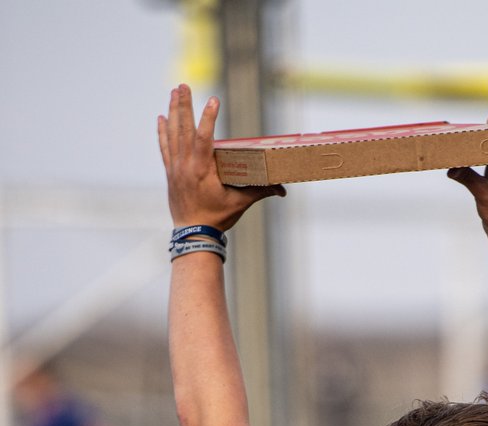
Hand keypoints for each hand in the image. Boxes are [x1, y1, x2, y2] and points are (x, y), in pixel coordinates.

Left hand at [157, 84, 284, 231]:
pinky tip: (161, 117)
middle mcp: (185, 165)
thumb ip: (260, 192)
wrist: (193, 235)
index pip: (203, 138)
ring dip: (174, 112)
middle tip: (184, 85)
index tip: (214, 100)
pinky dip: (162, 132)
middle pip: (184, 129)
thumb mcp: (240, 203)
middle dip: (184, 105)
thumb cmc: (217, 219)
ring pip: (173, 134)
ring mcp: (175, 168)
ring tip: (174, 91)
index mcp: (202, 170)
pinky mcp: (170, 173)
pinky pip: (164, 147)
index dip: (208, 118)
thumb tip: (282, 190)